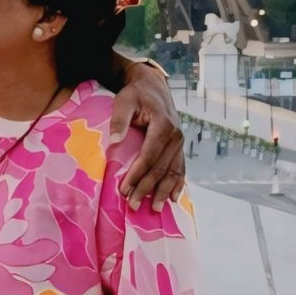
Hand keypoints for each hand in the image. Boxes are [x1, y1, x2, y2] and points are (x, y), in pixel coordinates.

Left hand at [115, 61, 185, 206]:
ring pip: (173, 171)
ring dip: (164, 191)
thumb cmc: (135, 94)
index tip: (124, 190)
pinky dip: (178, 184)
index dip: (137, 175)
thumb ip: (119, 120)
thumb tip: (114, 141)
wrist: (152, 86)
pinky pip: (181, 168)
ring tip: (156, 209)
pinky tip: (174, 198)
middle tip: (133, 205)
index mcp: (164, 125)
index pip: (149, 157)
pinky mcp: (179, 146)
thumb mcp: (124, 101)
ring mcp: (180, 142)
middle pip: (161, 168)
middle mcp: (176, 136)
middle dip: (147, 188)